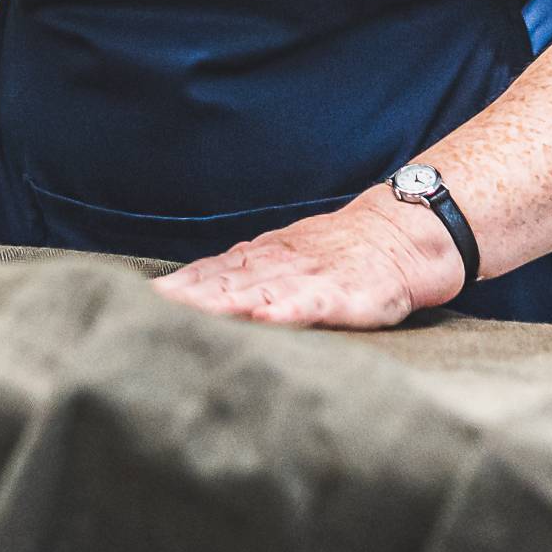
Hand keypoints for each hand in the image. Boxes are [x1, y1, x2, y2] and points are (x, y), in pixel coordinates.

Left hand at [150, 185, 466, 329]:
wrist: (408, 233)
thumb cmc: (345, 252)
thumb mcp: (291, 255)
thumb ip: (249, 271)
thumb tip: (194, 287)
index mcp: (267, 257)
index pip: (214, 272)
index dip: (180, 286)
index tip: (144, 300)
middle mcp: (283, 263)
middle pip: (228, 281)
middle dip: (189, 298)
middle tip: (149, 311)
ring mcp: (314, 277)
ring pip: (263, 290)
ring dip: (225, 303)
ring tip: (191, 315)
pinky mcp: (348, 295)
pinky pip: (315, 302)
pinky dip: (288, 309)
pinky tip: (265, 318)